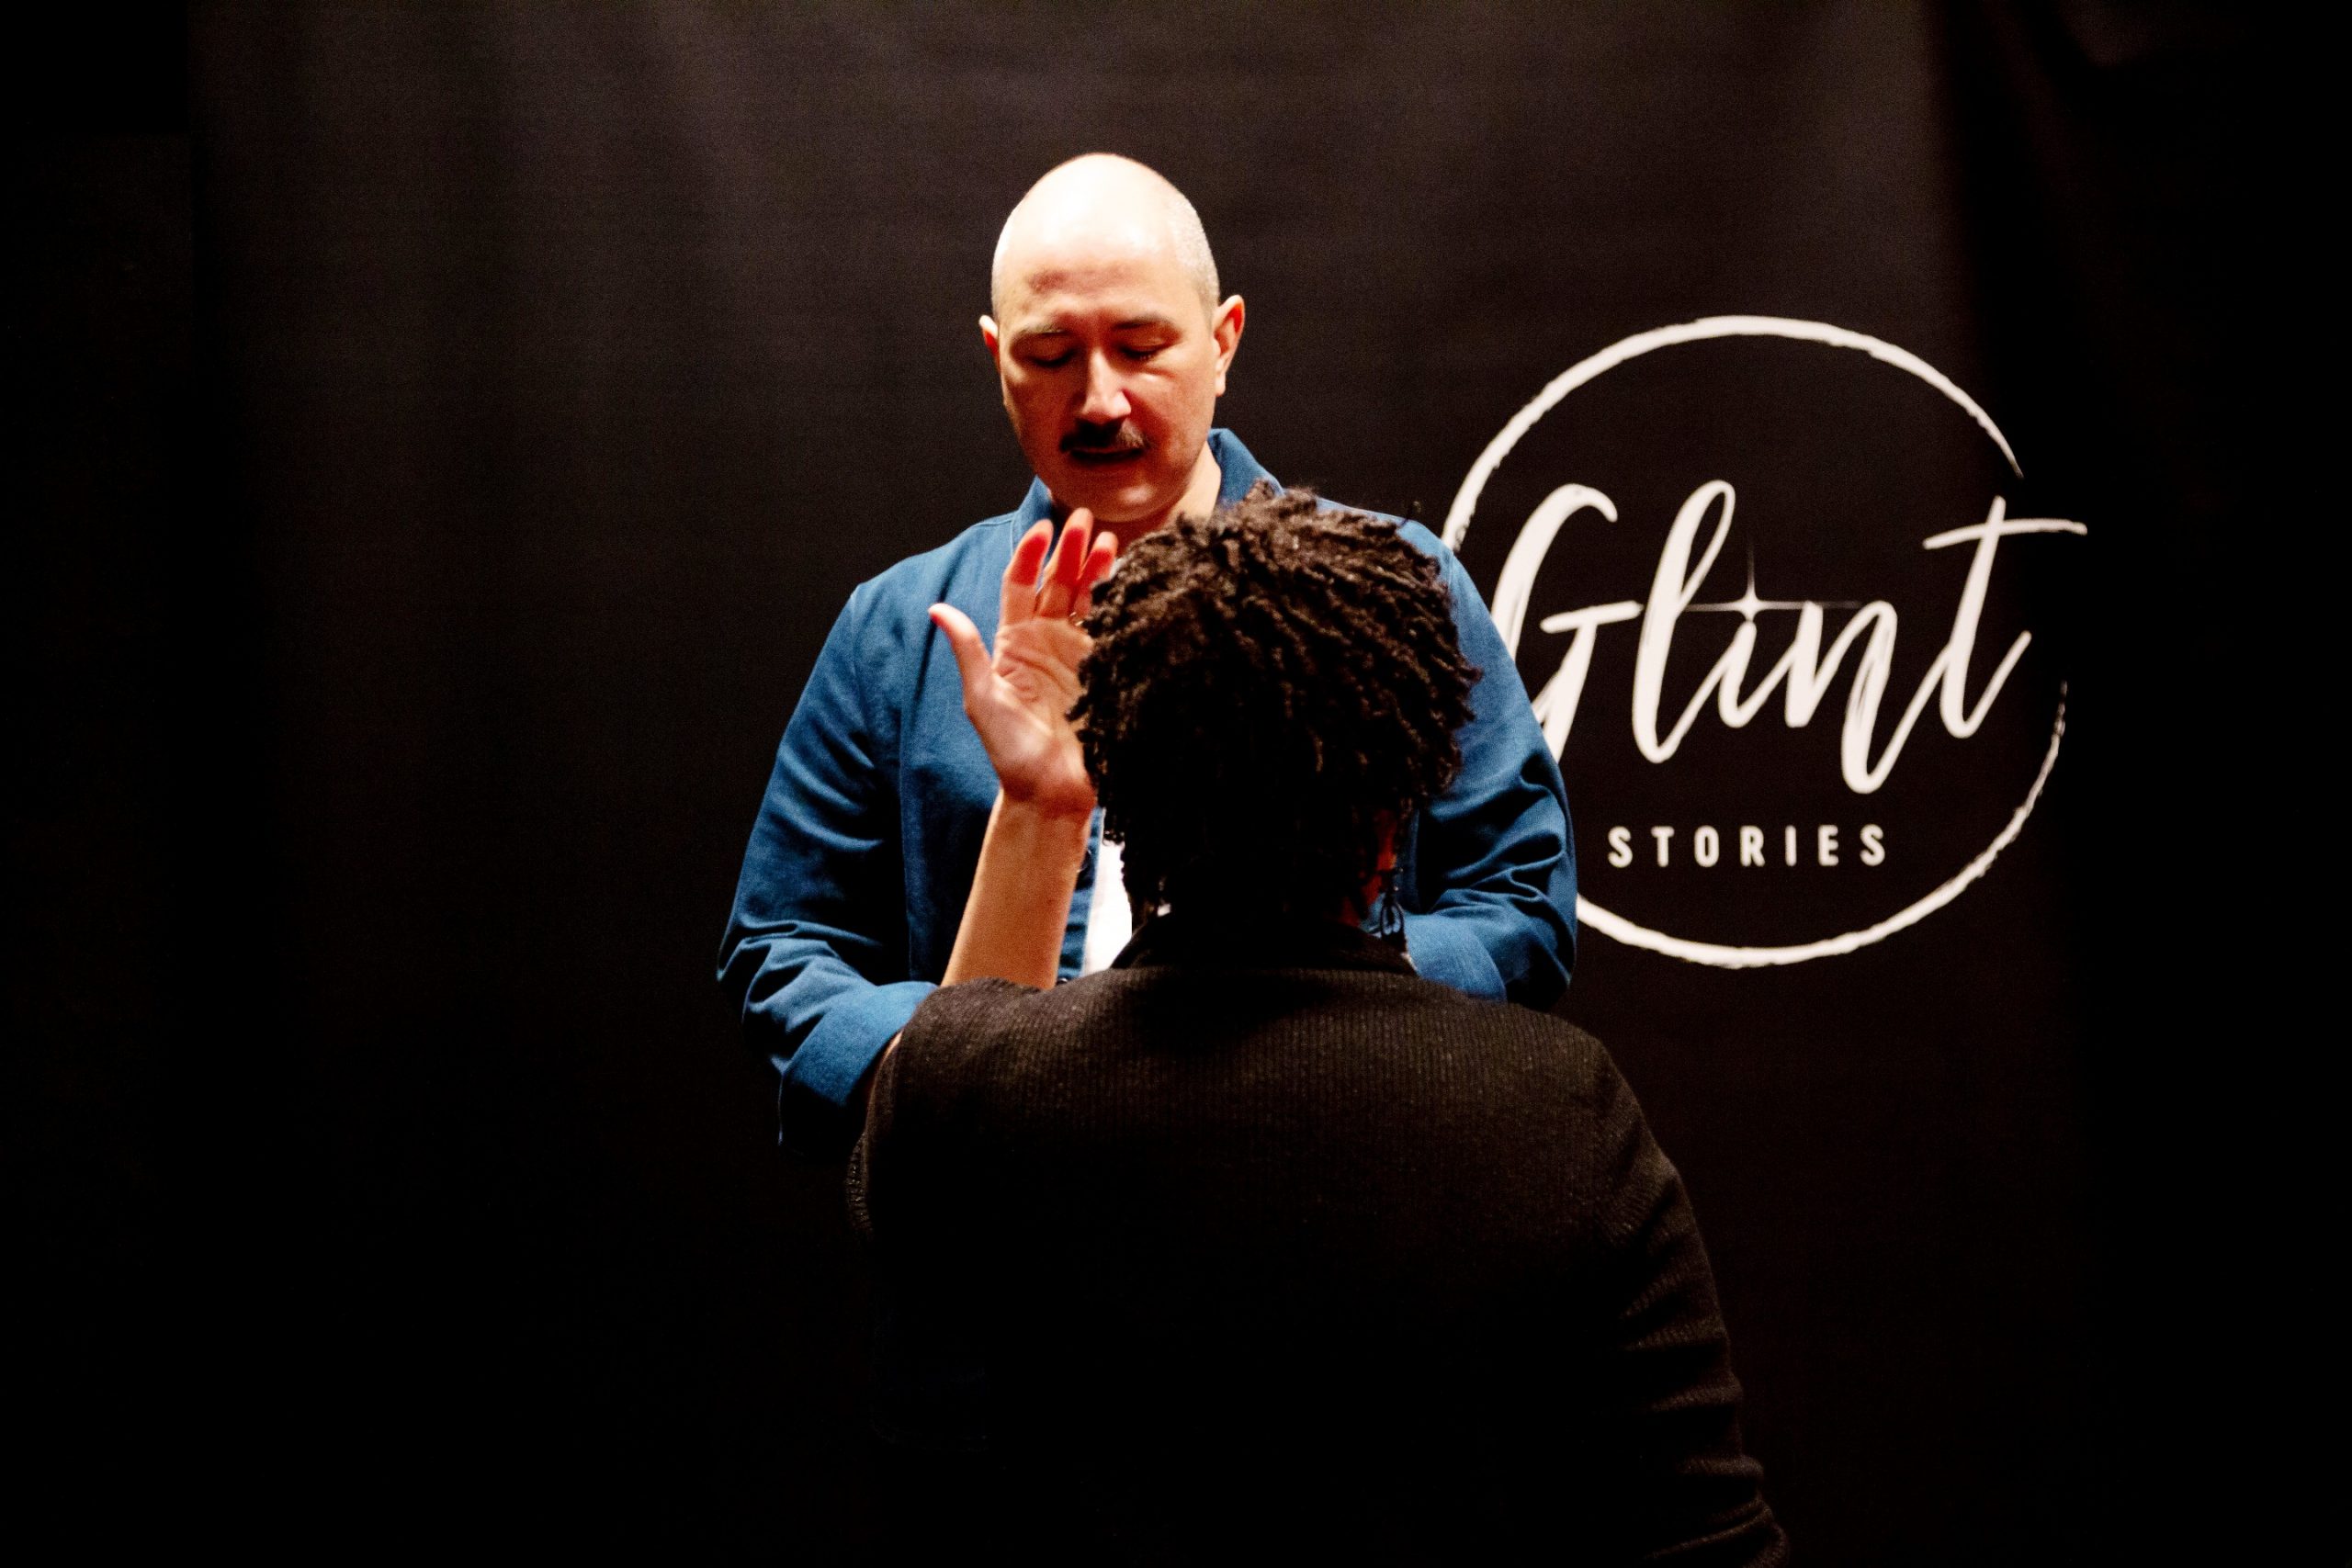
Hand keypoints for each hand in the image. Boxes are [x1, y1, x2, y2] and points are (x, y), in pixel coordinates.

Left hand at [929, 510, 1118, 818]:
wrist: (1050, 791)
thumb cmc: (1009, 751)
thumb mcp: (982, 699)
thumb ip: (968, 651)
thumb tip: (937, 609)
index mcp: (1012, 642)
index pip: (1021, 585)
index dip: (1030, 556)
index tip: (1041, 532)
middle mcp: (1045, 641)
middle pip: (1058, 583)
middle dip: (1069, 550)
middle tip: (1083, 519)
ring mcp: (1077, 653)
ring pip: (1087, 599)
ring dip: (1096, 568)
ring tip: (1107, 540)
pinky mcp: (1104, 669)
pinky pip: (1110, 627)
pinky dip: (1119, 600)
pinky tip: (1128, 577)